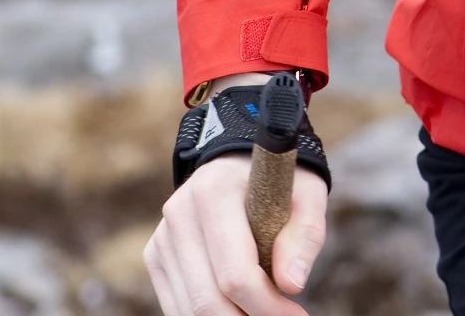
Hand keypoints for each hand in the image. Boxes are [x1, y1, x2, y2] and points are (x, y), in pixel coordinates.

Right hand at [144, 152, 329, 314]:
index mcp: (213, 192)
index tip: (297, 313)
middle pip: (208, 299)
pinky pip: (178, 306)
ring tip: (263, 309)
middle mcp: (179, 213)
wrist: (239, 164)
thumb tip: (291, 285)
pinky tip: (240, 307)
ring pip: (190, 309)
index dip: (268, 306)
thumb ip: (305, 235)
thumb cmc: (278, 181)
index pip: (235, 274)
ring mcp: (163, 237)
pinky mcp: (156, 255)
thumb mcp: (308, 194)